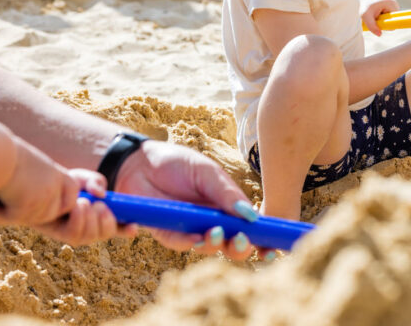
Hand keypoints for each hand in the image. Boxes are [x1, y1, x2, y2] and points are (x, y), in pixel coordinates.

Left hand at [0, 131, 132, 245]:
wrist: (30, 184)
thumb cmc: (57, 182)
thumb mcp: (80, 178)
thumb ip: (95, 181)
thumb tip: (101, 194)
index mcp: (95, 217)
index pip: (115, 227)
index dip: (126, 230)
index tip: (135, 227)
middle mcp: (84, 227)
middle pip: (103, 234)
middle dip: (107, 222)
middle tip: (101, 206)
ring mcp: (70, 231)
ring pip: (88, 237)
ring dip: (91, 221)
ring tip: (85, 203)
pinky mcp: (56, 232)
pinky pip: (72, 234)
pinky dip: (79, 220)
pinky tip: (77, 205)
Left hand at [114, 140, 258, 260]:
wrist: (139, 162)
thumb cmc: (177, 163)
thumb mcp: (208, 173)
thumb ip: (228, 194)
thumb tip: (251, 216)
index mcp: (228, 206)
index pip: (250, 227)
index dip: (262, 239)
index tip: (271, 245)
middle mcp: (213, 221)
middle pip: (233, 245)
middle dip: (241, 248)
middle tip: (241, 241)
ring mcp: (191, 229)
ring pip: (209, 248)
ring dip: (216, 245)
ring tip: (215, 233)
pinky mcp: (168, 233)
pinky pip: (180, 244)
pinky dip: (189, 243)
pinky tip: (195, 238)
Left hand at [360, 0, 399, 35]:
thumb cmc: (361, 5)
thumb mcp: (365, 16)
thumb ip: (372, 26)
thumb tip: (380, 35)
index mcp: (392, 3)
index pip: (395, 20)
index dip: (387, 24)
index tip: (377, 22)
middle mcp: (393, 3)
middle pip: (392, 20)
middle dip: (383, 23)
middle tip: (372, 19)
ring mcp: (391, 5)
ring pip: (389, 20)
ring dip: (380, 21)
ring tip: (371, 16)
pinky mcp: (388, 8)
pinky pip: (386, 18)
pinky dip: (379, 19)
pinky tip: (373, 15)